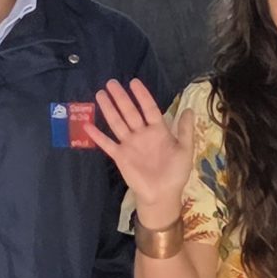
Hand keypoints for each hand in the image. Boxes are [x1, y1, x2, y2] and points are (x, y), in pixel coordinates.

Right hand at [86, 79, 199, 227]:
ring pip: (117, 123)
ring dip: (109, 109)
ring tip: (100, 94)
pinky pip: (107, 144)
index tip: (134, 82)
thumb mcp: (185, 150)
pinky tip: (88, 125)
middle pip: (130, 112)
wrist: (162, 195)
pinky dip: (98, 136)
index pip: (149, 108)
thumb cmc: (175, 173)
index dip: (142, 95)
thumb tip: (188, 108)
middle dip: (121, 98)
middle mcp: (141, 134)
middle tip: (111, 83)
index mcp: (158, 130)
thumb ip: (185, 130)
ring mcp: (129, 144)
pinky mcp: (120, 156)